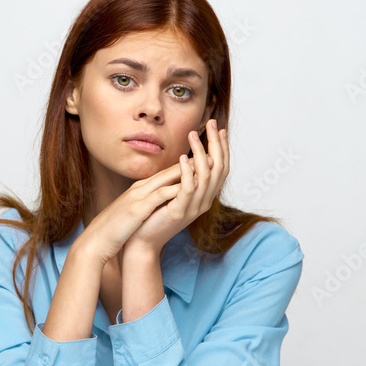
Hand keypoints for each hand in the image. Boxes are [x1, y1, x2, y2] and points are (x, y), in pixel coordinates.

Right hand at [78, 153, 205, 265]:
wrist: (96, 241)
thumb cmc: (115, 229)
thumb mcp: (133, 212)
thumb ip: (146, 204)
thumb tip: (160, 203)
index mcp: (141, 190)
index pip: (167, 174)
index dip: (187, 166)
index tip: (207, 160)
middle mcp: (140, 188)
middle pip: (170, 170)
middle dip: (192, 160)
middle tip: (214, 151)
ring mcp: (138, 196)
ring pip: (166, 178)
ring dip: (188, 169)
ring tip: (208, 162)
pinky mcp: (136, 208)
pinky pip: (159, 195)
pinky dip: (175, 188)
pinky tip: (190, 186)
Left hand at [125, 119, 229, 254]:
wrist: (143, 241)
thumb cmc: (155, 215)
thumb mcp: (173, 192)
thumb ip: (184, 177)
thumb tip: (190, 157)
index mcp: (204, 196)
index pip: (221, 168)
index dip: (222, 148)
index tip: (219, 128)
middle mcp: (204, 202)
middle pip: (219, 169)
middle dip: (216, 144)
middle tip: (212, 123)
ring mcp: (193, 208)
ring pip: (206, 176)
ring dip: (200, 153)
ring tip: (193, 135)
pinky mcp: (179, 212)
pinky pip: (188, 189)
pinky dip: (187, 172)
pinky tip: (181, 158)